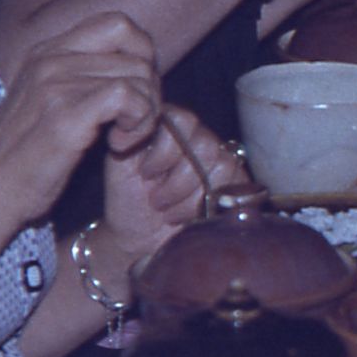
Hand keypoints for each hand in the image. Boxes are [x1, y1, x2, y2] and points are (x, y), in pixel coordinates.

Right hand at [0, 13, 165, 223]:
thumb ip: (81, 78)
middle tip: (135, 122)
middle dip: (150, 89)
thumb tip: (137, 66)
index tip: (136, 93)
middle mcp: (50, 59)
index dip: (141, 56)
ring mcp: (55, 83)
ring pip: (138, 75)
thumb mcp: (48, 102)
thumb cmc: (23, 159)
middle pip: (136, 51)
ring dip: (146, 112)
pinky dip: (138, 122)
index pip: (118, 25)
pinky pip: (129, 96)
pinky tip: (118, 144)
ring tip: (123, 139)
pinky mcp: (65, 113)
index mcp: (47, 52)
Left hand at [101, 106, 238, 265]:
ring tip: (170, 211)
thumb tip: (143, 122)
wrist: (138, 235)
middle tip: (156, 199)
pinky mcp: (234, 182)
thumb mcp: (119, 164)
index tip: (145, 174)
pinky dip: (209, 205)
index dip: (165, 151)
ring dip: (191, 197)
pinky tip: (191, 215)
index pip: (183, 120)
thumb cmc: (127, 199)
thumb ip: (132, 135)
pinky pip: (237, 182)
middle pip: (205, 145)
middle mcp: (196, 138)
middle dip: (177, 182)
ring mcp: (217, 159)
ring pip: (222, 165)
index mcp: (168, 127)